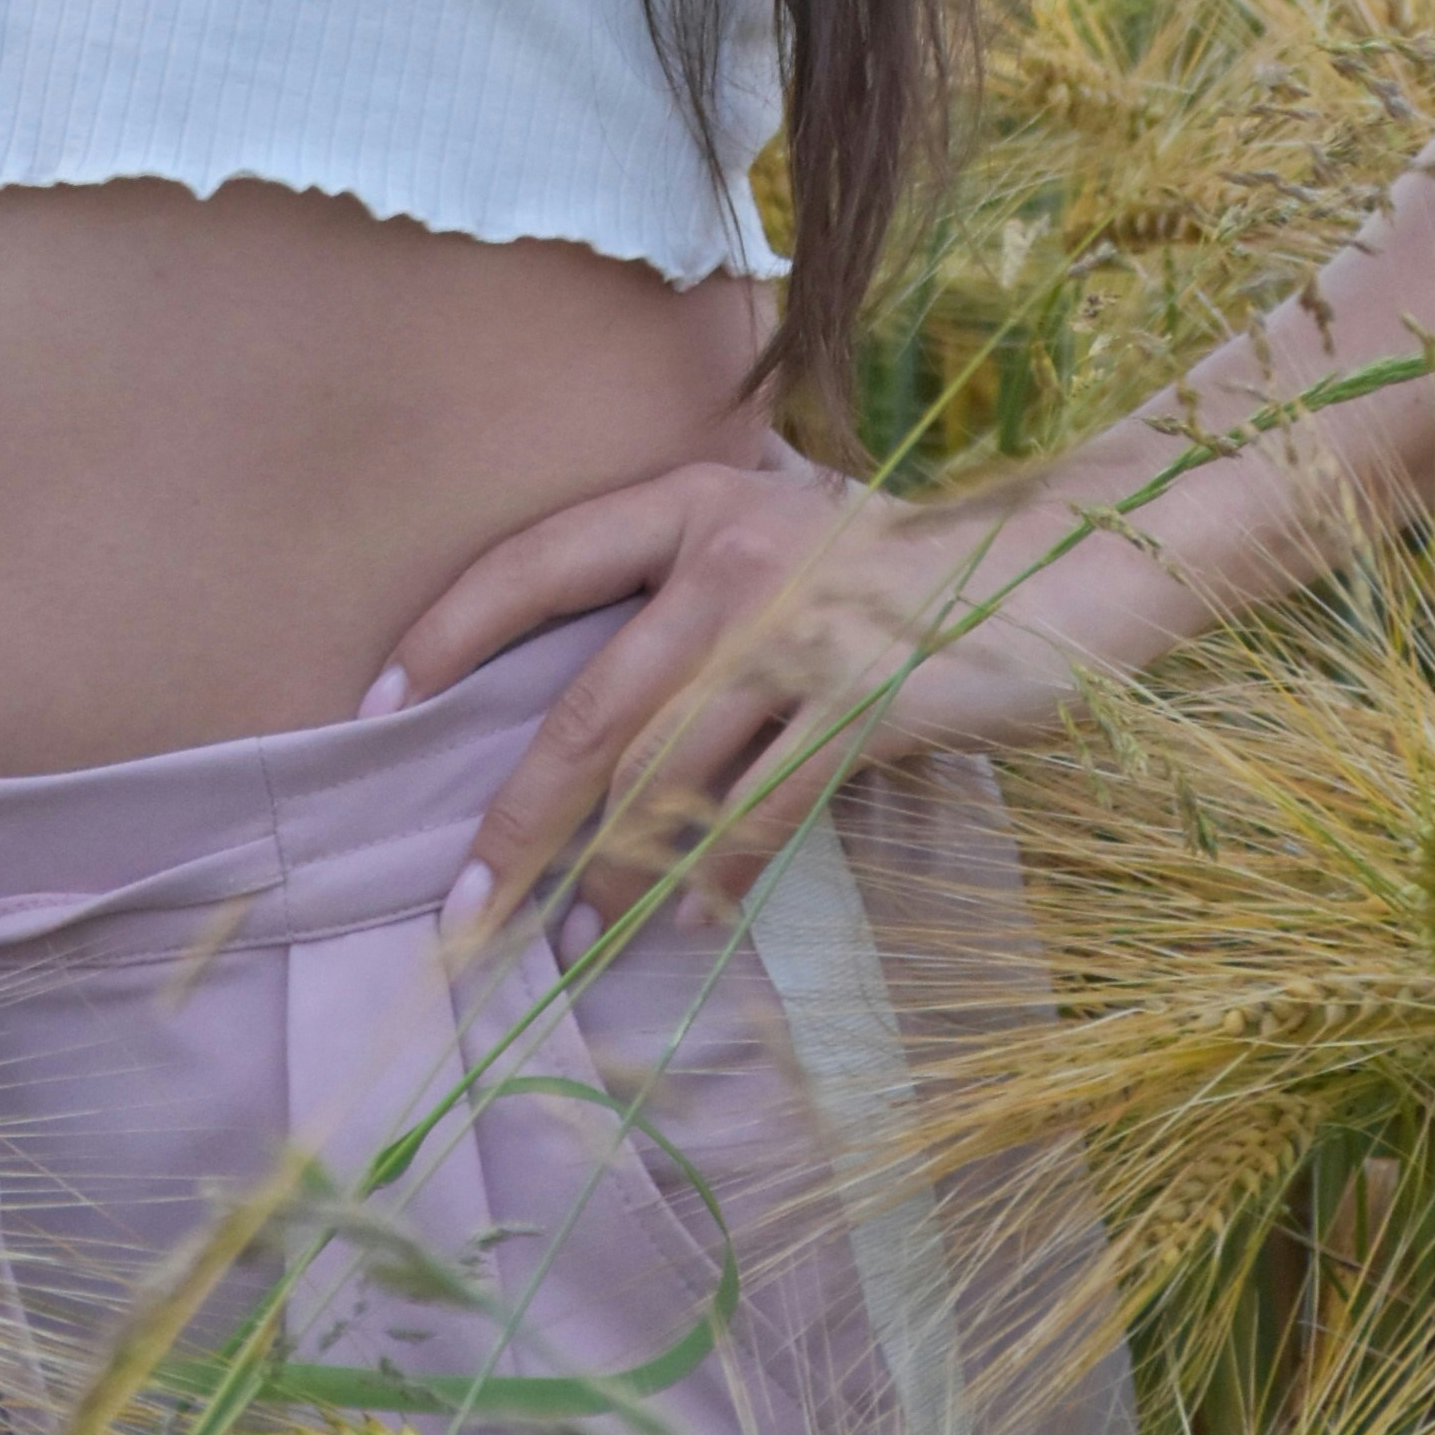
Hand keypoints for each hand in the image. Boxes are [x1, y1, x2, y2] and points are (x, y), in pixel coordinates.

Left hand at [377, 445, 1135, 957]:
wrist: (1060, 572)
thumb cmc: (905, 576)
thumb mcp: (787, 546)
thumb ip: (694, 604)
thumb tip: (588, 730)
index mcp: (697, 502)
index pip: (539, 560)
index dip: (449, 629)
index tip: (375, 703)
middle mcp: (734, 556)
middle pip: (588, 707)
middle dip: (515, 820)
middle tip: (462, 910)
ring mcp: (801, 629)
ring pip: (667, 776)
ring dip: (613, 871)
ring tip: (577, 931)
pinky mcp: (864, 701)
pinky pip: (762, 811)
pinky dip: (719, 874)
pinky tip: (694, 918)